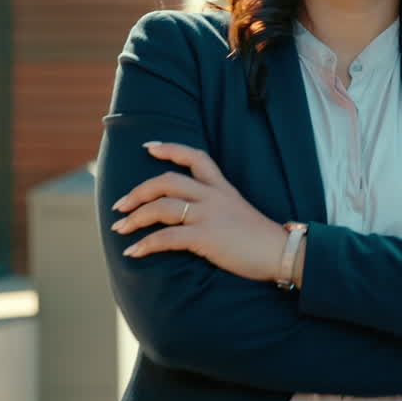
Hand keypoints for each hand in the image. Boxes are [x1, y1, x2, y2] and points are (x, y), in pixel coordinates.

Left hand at [110, 142, 286, 281]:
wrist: (281, 253)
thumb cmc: (259, 238)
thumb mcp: (238, 211)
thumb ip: (217, 206)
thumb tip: (191, 214)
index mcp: (222, 188)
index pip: (195, 157)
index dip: (170, 149)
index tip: (148, 147)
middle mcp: (213, 196)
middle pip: (167, 181)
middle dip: (138, 192)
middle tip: (120, 206)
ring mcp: (209, 215)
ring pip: (161, 207)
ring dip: (135, 218)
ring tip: (120, 228)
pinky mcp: (206, 237)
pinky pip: (166, 238)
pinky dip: (145, 245)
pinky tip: (133, 252)